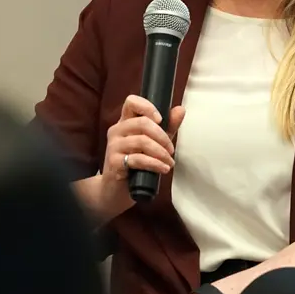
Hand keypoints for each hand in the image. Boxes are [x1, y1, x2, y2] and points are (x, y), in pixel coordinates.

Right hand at [100, 95, 185, 210]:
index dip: (147, 107)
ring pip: (141, 141)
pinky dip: (155, 164)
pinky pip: (138, 159)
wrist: (116, 191)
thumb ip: (167, 127)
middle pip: (142, 123)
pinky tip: (163, 169)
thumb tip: (180, 109)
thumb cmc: (136, 165)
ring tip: (169, 162)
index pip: (131, 102)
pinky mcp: (114, 162)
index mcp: (125, 122)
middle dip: (162, 136)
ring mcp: (114, 146)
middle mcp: (117, 131)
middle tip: (171, 150)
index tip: (160, 120)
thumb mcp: (155, 143)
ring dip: (161, 153)